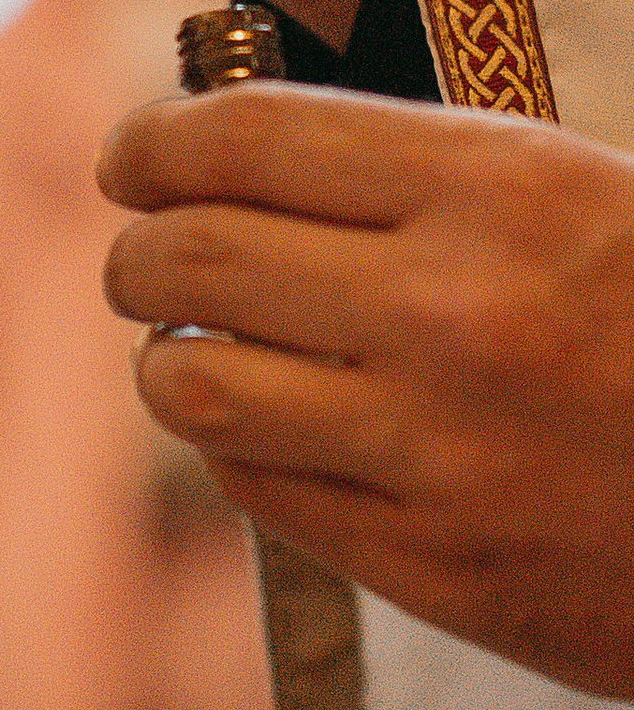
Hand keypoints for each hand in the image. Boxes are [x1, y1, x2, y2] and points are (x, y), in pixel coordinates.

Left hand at [101, 81, 633, 696]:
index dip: (152, 146)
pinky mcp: (436, 569)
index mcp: (495, 188)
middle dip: (141, 253)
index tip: (133, 161)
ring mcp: (437, 451)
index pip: (237, 141)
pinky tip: (279, 429)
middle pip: (187, 260)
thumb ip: (413, 173)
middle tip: (147, 259)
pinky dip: (245, 451)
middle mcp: (449, 313)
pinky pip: (261, 491)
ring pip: (192, 386)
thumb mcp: (575, 191)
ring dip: (174, 359)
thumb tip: (224, 151)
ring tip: (200, 348)